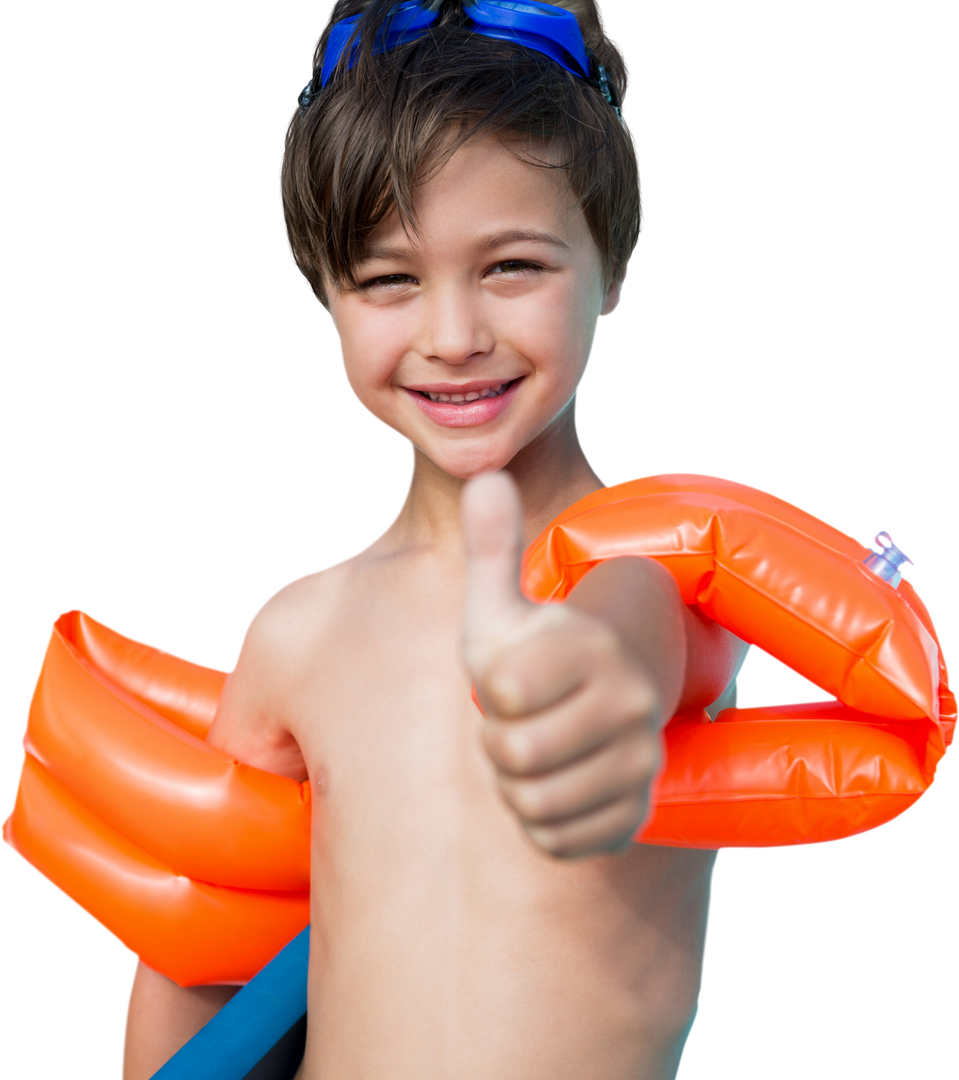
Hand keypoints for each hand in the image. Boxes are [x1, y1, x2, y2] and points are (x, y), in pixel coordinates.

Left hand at [461, 471, 663, 859]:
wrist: (606, 694)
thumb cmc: (539, 648)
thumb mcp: (504, 604)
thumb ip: (490, 548)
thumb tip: (483, 477)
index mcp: (591, 646)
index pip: (501, 691)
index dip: (491, 688)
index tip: (514, 675)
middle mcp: (629, 702)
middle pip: (514, 753)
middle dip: (500, 738)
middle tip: (521, 718)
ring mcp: (638, 762)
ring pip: (533, 802)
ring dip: (516, 782)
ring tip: (538, 748)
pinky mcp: (634, 812)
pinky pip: (558, 838)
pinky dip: (542, 820)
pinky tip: (556, 783)